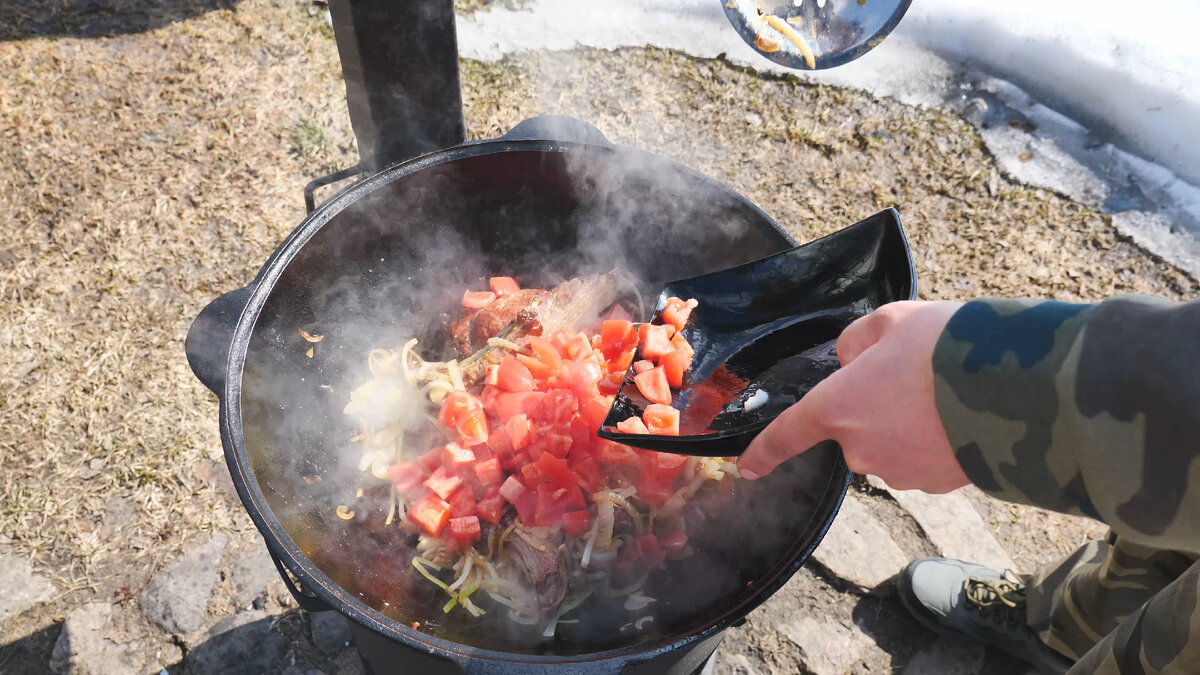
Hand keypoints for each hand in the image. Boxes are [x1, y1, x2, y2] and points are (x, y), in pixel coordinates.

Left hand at [738, 300, 969, 492]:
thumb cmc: (944, 348)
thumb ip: (859, 341)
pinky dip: (936, 439)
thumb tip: (853, 360)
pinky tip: (962, 415)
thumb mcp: (891, 320)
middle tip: (913, 374)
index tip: (747, 469)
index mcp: (837, 408)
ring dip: (908, 423)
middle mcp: (860, 449)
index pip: (788, 434)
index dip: (765, 452)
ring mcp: (900, 472)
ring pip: (891, 444)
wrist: (1015, 391)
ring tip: (945, 392)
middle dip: (875, 405)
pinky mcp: (937, 485)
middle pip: (855, 428)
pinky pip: (924, 459)